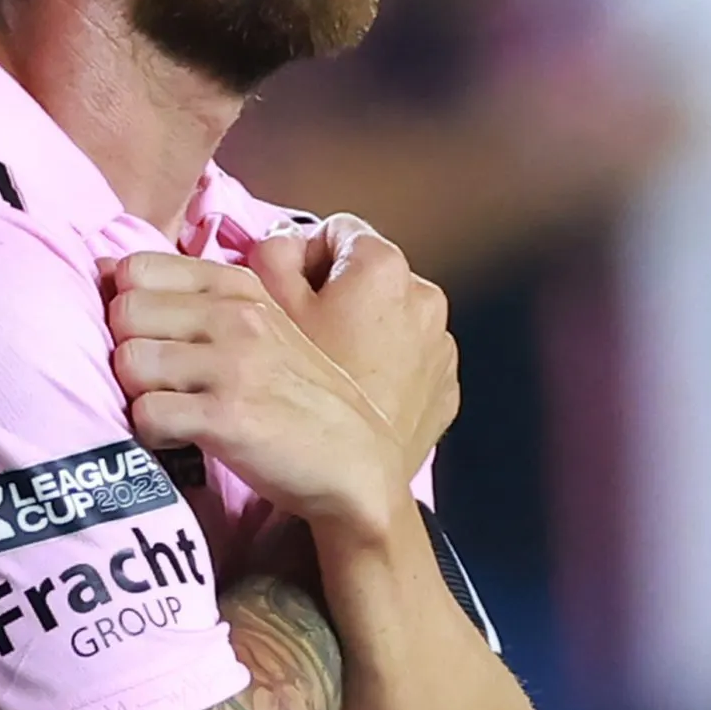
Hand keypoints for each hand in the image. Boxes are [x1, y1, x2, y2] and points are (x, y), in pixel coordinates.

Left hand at [106, 253, 408, 535]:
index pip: (137, 269)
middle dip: (128, 350)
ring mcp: (232, 365)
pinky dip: (152, 433)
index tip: (153, 338)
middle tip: (159, 381)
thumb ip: (188, 297)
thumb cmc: (297, 394)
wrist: (353, 462)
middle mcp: (235, 316)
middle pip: (124, 313)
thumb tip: (107, 270)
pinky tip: (179, 437)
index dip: (129, 307)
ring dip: (138, 394)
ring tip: (172, 409)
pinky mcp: (226, 417)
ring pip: (128, 362)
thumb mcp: (257, 326)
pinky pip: (146, 413)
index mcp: (238, 286)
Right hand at [246, 215, 458, 474]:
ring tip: (329, 371)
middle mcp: (423, 294)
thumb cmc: (305, 391)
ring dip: (360, 331)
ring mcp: (440, 344)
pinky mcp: (444, 386)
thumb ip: (270, 254)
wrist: (352, 479)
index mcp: (380, 265)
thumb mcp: (265, 308)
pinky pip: (408, 358)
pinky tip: (355, 395)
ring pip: (388, 317)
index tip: (285, 298)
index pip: (332, 231)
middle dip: (332, 296)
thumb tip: (285, 241)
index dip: (299, 260)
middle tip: (301, 338)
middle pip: (363, 274)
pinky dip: (384, 367)